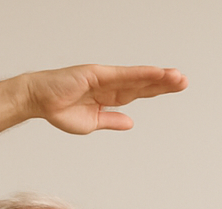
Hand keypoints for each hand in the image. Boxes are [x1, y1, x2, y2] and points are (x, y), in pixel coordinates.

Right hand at [21, 64, 187, 134]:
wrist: (38, 101)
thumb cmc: (59, 109)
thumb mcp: (91, 122)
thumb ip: (111, 120)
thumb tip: (130, 122)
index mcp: (109, 97)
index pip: (138, 92)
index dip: (157, 90)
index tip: (175, 88)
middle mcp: (110, 84)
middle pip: (142, 84)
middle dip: (163, 83)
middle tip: (184, 81)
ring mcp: (104, 77)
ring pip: (137, 78)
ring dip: (157, 77)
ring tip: (177, 77)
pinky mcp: (97, 73)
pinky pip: (123, 75)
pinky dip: (140, 74)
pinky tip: (156, 73)